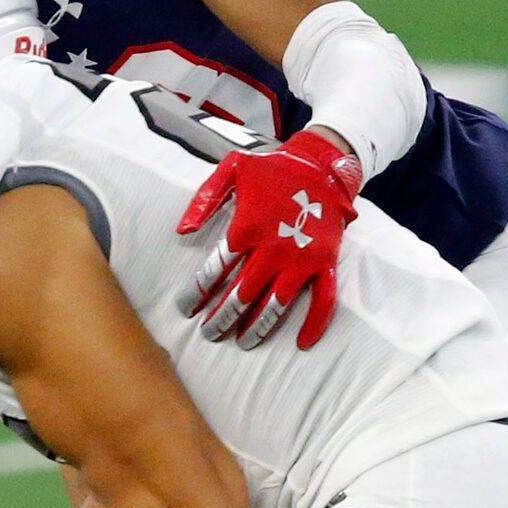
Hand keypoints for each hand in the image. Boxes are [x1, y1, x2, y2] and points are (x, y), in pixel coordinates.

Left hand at [176, 127, 361, 349]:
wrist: (322, 164)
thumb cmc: (272, 168)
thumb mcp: (232, 168)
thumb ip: (204, 199)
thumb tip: (182, 231)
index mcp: (248, 226)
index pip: (215, 269)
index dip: (197, 293)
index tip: (185, 309)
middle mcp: (273, 248)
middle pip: (242, 294)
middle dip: (221, 317)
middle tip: (208, 333)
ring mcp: (302, 258)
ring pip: (276, 304)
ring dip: (257, 327)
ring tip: (241, 343)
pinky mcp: (325, 262)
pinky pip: (324, 299)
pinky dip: (315, 323)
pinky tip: (301, 343)